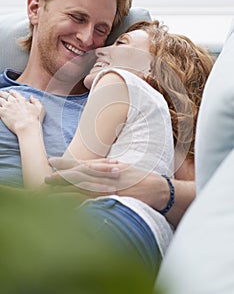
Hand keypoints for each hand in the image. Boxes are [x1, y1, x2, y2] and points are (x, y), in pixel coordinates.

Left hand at [0, 89, 44, 133]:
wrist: (27, 126)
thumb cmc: (35, 119)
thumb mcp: (40, 108)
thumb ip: (36, 101)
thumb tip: (32, 97)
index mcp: (22, 100)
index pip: (15, 94)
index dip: (12, 92)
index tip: (10, 91)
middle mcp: (13, 102)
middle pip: (5, 95)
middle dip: (2, 93)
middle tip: (0, 92)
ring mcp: (7, 107)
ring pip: (0, 100)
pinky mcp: (2, 113)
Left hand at [46, 157, 164, 207]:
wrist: (158, 190)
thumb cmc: (141, 177)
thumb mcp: (123, 166)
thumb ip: (106, 167)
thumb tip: (89, 166)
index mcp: (108, 168)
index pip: (83, 164)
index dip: (66, 163)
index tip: (52, 161)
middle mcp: (107, 177)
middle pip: (79, 176)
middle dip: (61, 177)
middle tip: (46, 178)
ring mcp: (109, 190)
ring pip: (83, 189)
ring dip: (66, 190)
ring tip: (51, 191)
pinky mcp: (114, 201)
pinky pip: (94, 203)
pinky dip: (80, 203)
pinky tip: (68, 206)